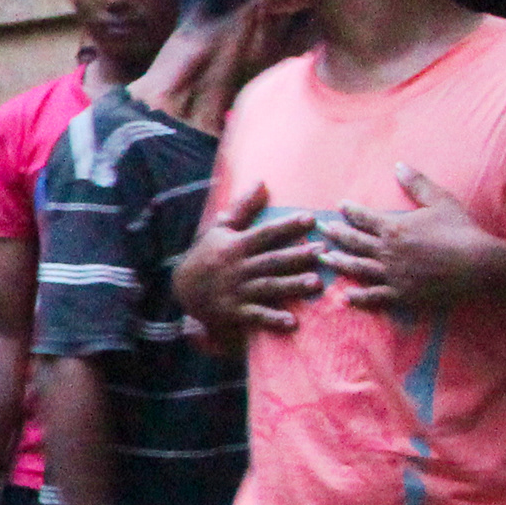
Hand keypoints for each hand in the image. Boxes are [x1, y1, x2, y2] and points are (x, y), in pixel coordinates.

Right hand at [176, 180, 325, 340]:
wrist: (182, 289)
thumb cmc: (207, 255)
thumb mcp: (220, 229)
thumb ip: (243, 207)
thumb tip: (262, 182)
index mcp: (236, 245)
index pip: (265, 233)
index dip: (287, 226)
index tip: (310, 218)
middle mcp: (237, 267)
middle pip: (271, 260)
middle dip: (297, 255)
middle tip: (323, 250)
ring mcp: (237, 291)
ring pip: (268, 287)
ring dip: (291, 285)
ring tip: (315, 283)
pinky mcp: (235, 312)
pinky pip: (256, 316)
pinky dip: (272, 320)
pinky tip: (291, 322)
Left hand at [321, 167, 496, 319]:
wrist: (480, 264)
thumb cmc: (461, 230)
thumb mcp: (440, 200)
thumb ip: (417, 183)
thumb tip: (399, 164)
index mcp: (394, 227)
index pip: (364, 217)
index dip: (350, 210)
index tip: (340, 206)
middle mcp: (388, 251)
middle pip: (354, 242)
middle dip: (336, 234)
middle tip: (322, 230)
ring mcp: (393, 274)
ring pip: (358, 268)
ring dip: (339, 262)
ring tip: (324, 258)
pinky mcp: (402, 295)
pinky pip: (375, 296)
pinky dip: (359, 297)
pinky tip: (345, 297)